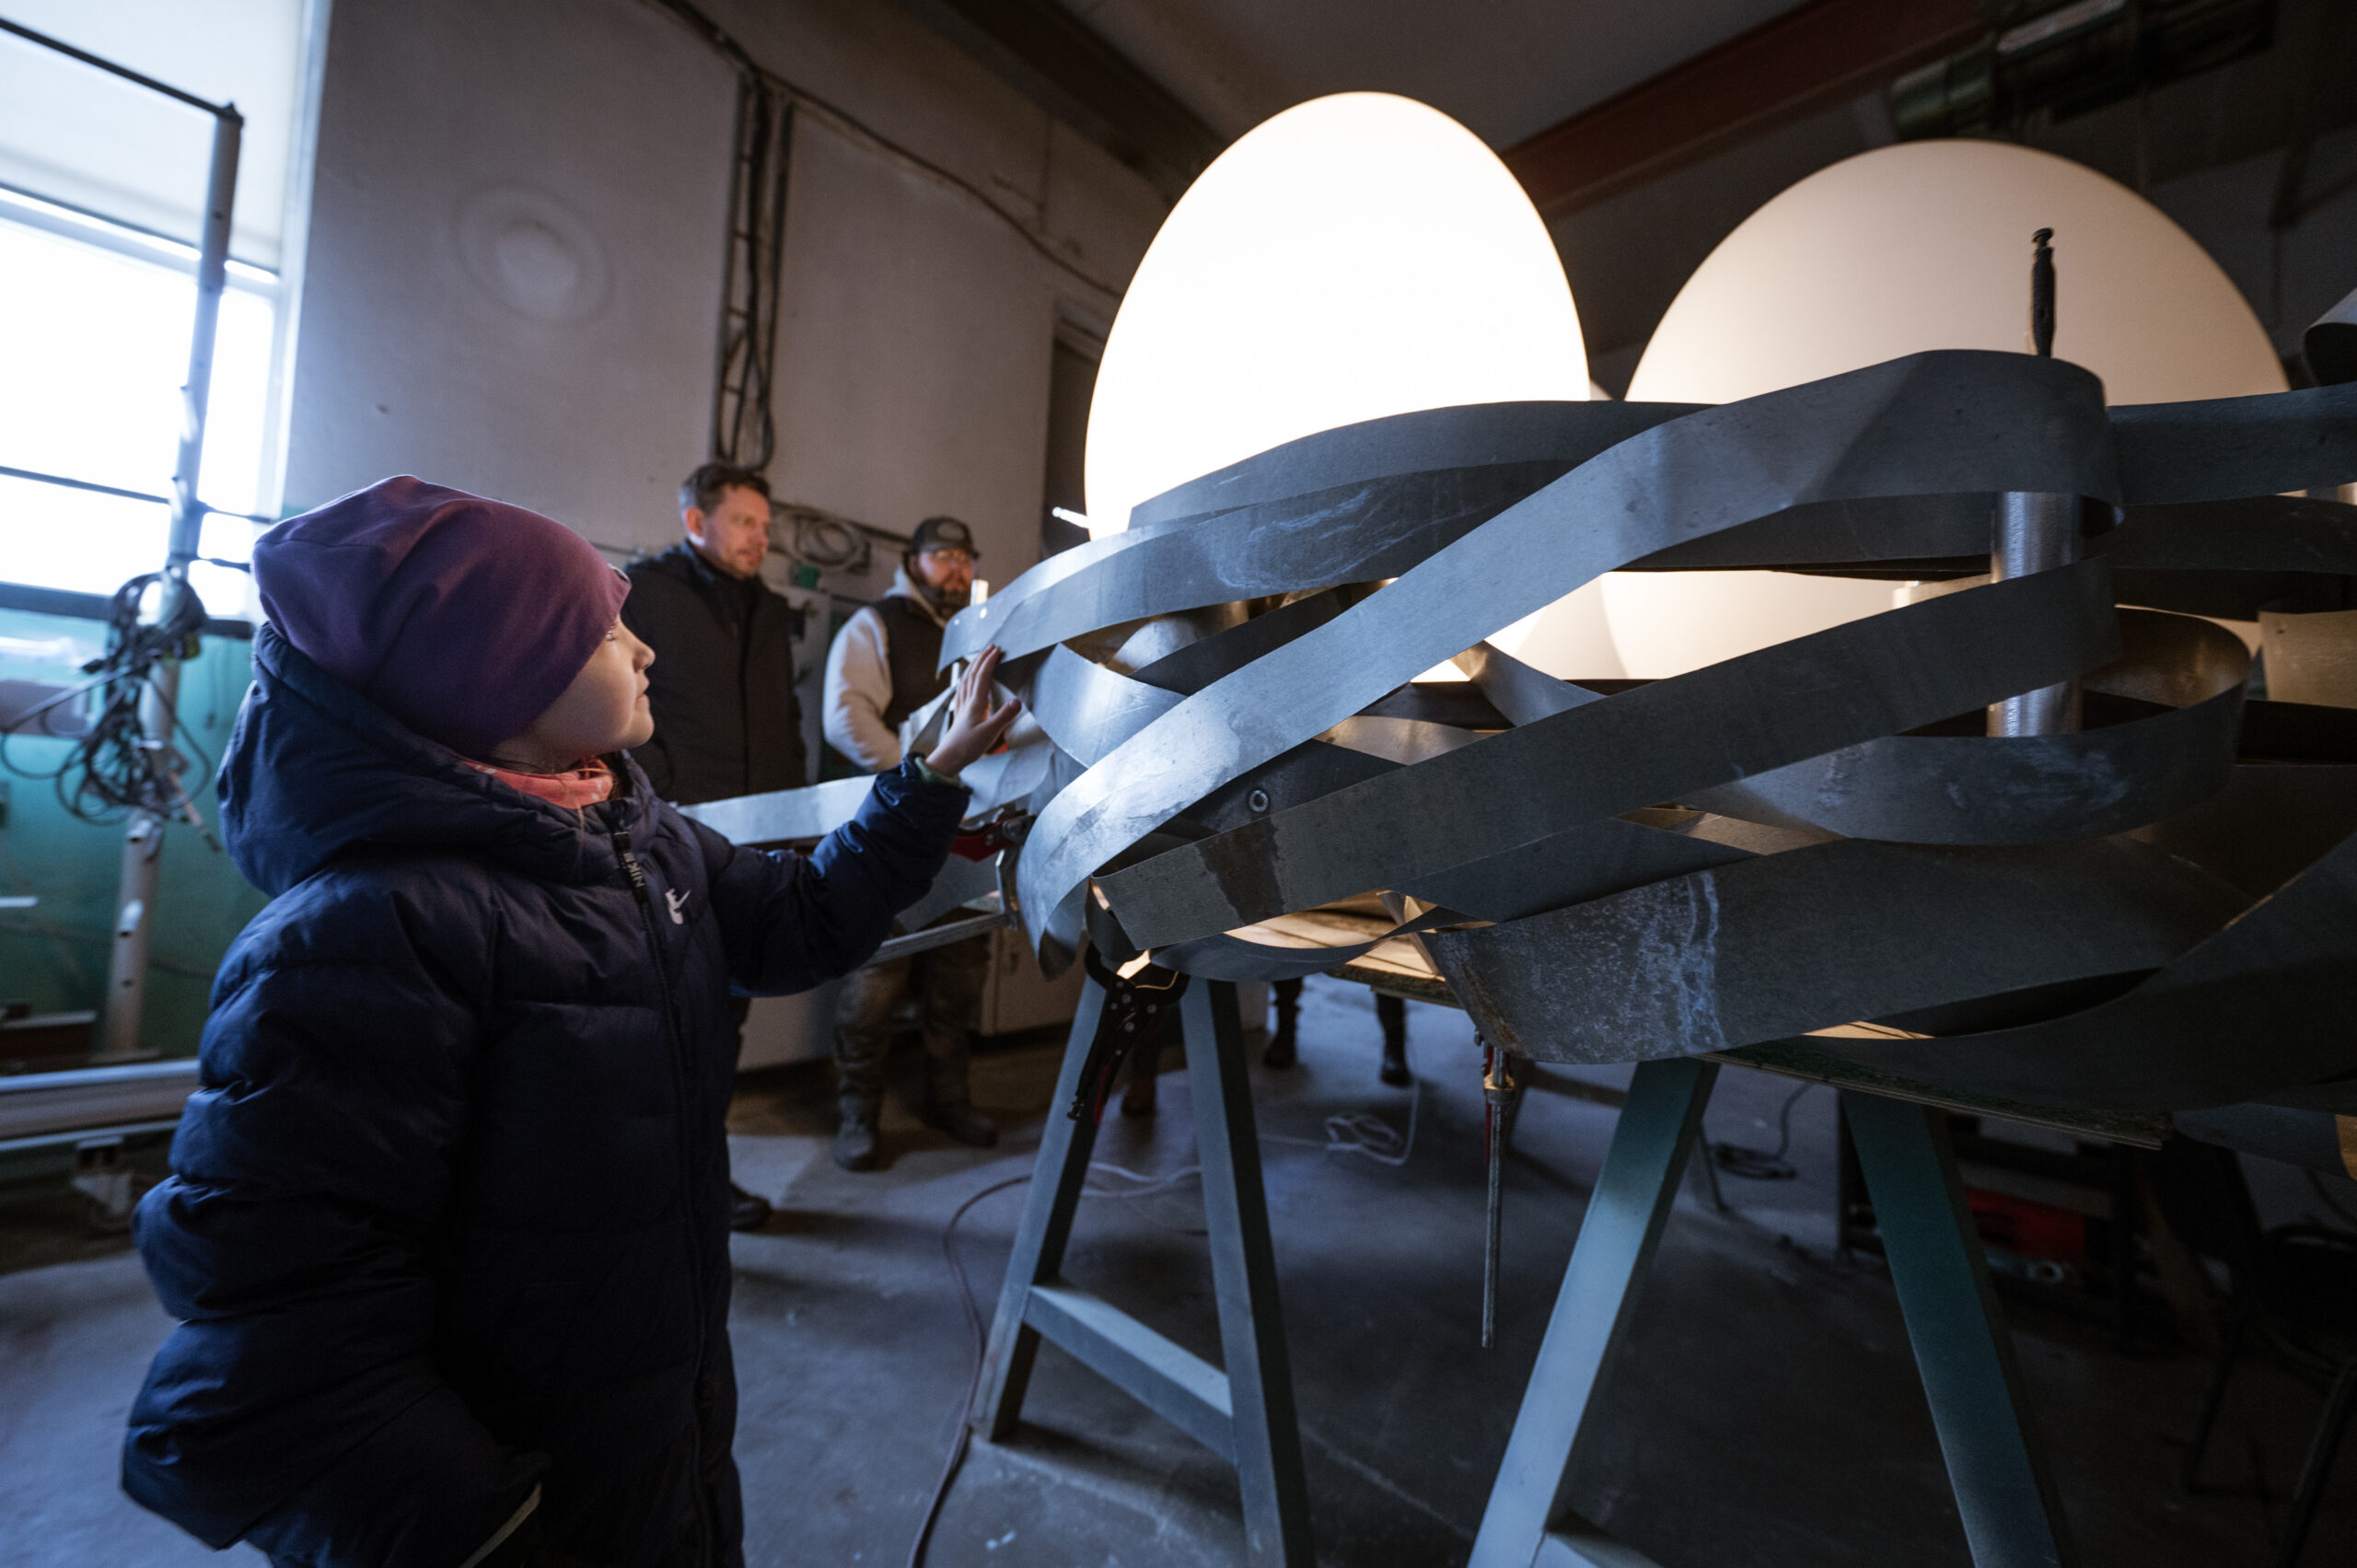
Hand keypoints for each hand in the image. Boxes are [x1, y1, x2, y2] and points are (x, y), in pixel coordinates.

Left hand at [923, 646, 1022, 778]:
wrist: (949, 758)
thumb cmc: (968, 747)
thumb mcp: (990, 733)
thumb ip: (1004, 716)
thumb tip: (1017, 701)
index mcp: (976, 704)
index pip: (983, 677)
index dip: (990, 661)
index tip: (998, 650)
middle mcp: (967, 702)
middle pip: (973, 674)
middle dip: (982, 658)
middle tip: (991, 647)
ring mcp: (962, 707)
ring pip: (966, 680)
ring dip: (973, 666)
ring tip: (980, 657)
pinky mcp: (960, 713)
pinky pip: (962, 690)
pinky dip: (965, 680)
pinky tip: (964, 680)